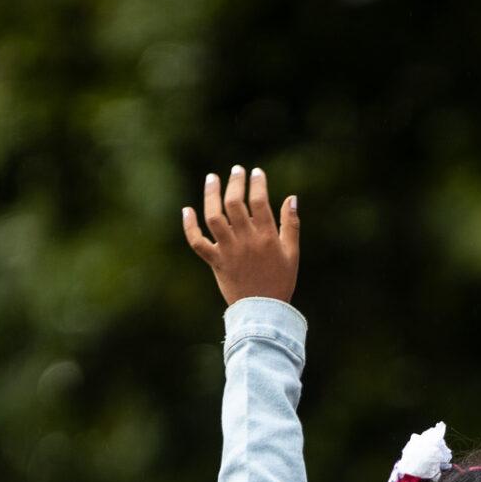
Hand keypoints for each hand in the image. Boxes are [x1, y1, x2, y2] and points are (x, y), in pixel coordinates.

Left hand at [183, 165, 299, 305]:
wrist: (262, 311)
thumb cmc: (281, 281)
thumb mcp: (292, 254)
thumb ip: (291, 225)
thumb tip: (291, 198)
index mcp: (267, 238)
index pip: (260, 202)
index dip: (257, 184)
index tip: (256, 172)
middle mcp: (246, 241)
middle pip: (235, 204)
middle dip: (235, 183)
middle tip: (236, 169)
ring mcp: (228, 251)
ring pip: (214, 217)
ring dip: (211, 195)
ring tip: (212, 178)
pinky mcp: (215, 261)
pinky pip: (197, 242)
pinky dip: (190, 226)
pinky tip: (187, 210)